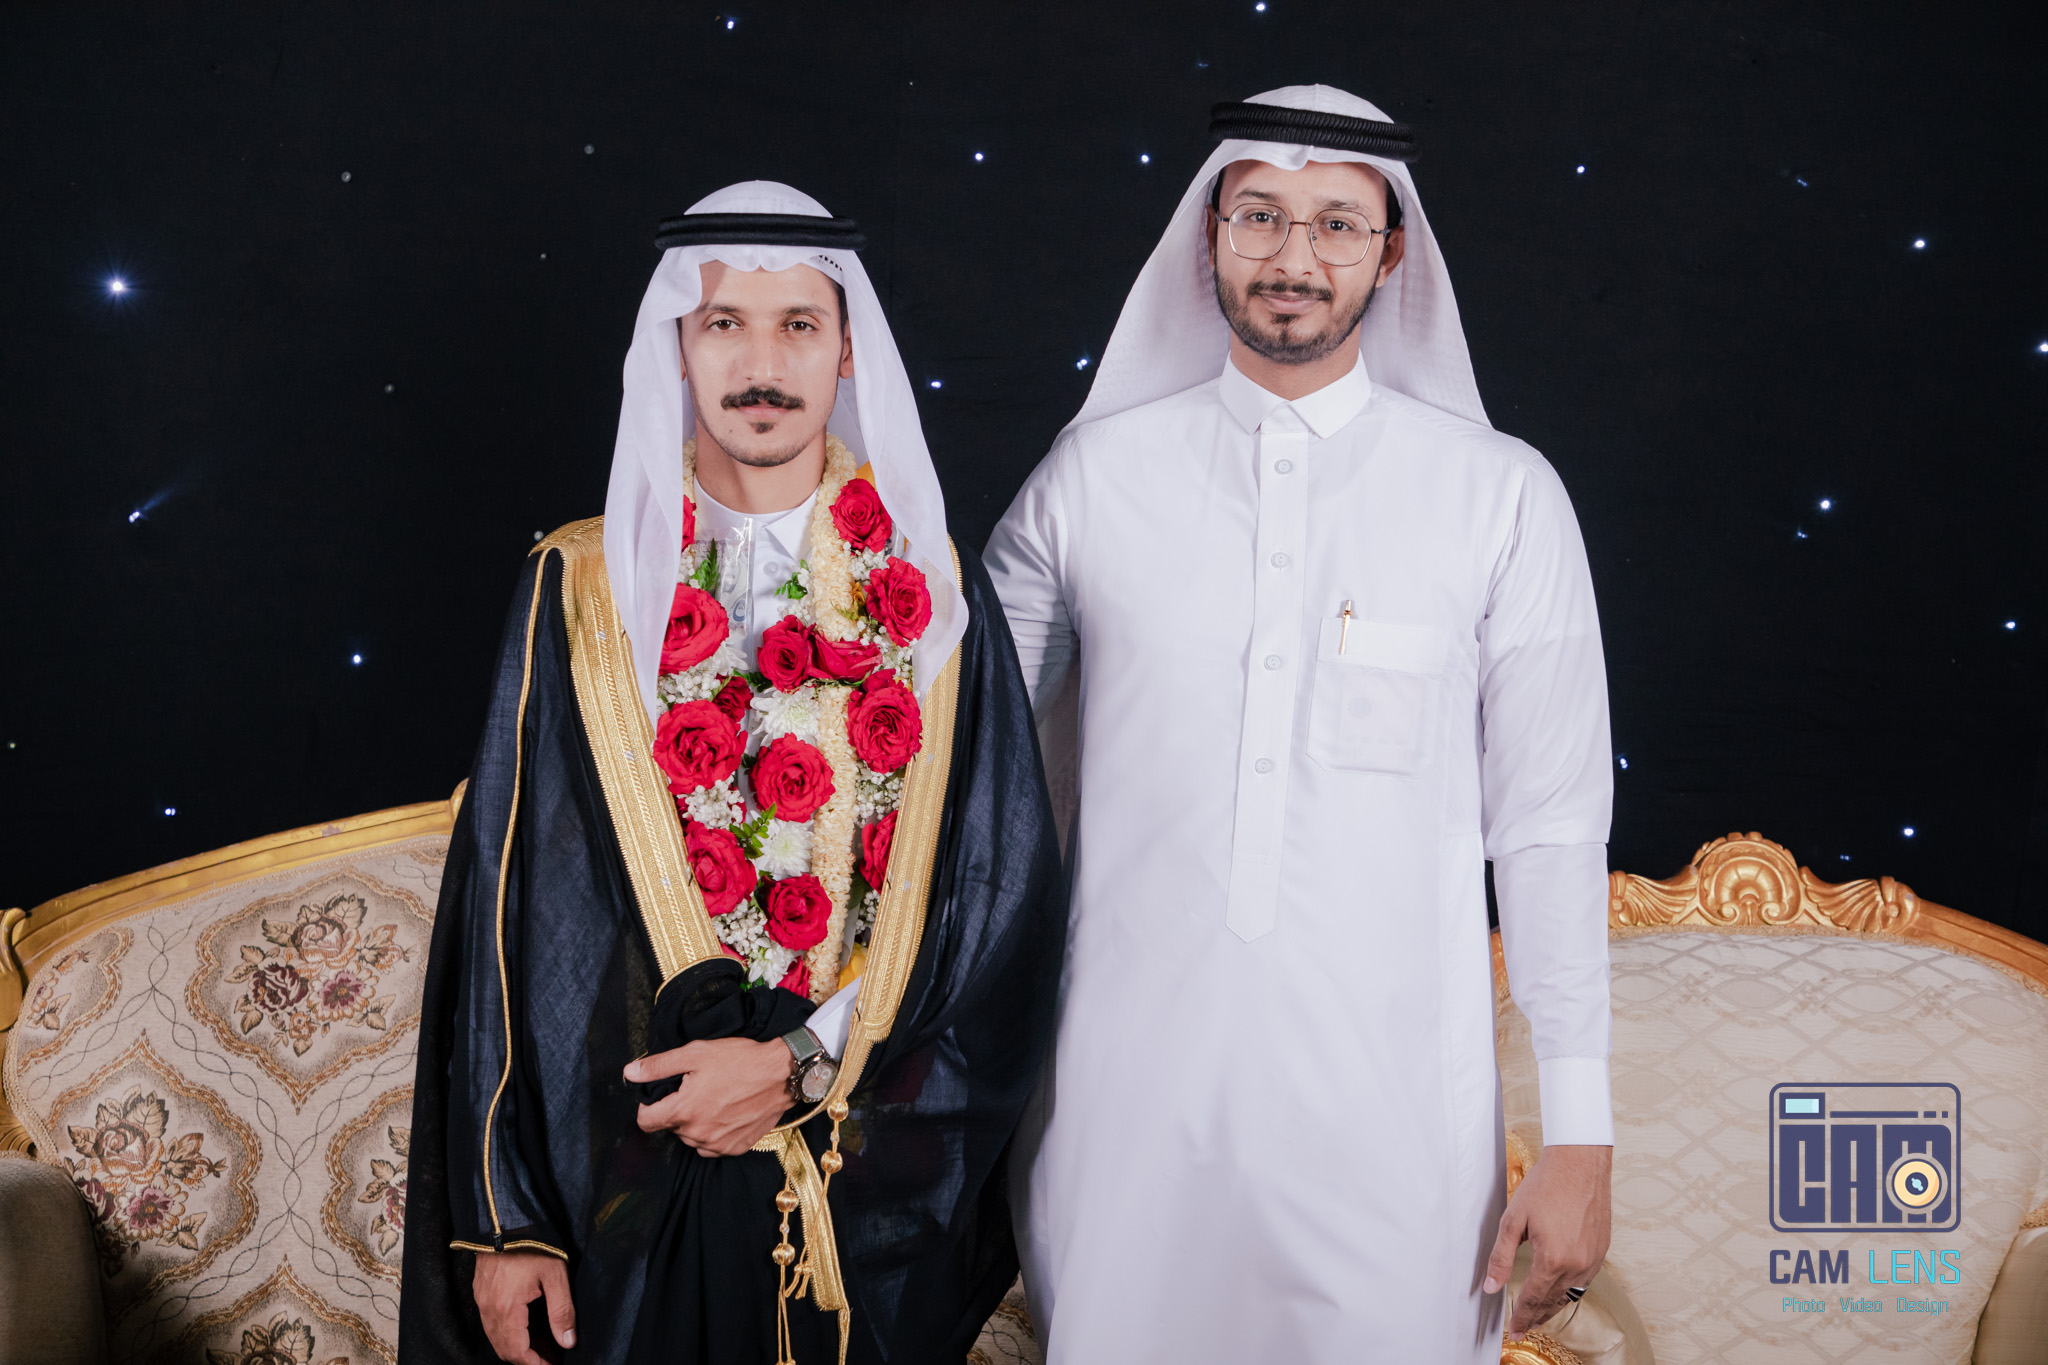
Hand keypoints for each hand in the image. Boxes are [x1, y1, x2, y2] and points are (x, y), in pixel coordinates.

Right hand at [471, 1249, 574, 1363]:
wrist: (505, 1218)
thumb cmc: (533, 1243)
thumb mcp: (555, 1275)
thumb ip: (562, 1311)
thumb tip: (568, 1342)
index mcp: (506, 1309)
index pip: (517, 1352)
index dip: (536, 1364)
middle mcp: (488, 1309)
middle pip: (504, 1349)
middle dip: (527, 1358)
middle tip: (550, 1356)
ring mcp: (482, 1300)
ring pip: (496, 1337)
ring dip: (517, 1346)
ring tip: (542, 1344)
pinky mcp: (481, 1291)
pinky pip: (490, 1323)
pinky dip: (507, 1332)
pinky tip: (525, 1326)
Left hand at [624, 1037, 792, 1155]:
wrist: (781, 1074)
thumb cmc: (740, 1060)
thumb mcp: (695, 1053)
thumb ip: (659, 1066)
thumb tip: (629, 1073)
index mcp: (683, 1110)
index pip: (646, 1122)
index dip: (649, 1107)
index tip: (661, 1095)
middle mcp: (697, 1133)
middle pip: (671, 1128)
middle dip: (677, 1110)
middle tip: (696, 1089)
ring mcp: (717, 1144)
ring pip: (691, 1138)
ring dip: (695, 1123)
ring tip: (714, 1100)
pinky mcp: (735, 1148)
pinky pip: (712, 1146)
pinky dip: (714, 1133)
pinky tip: (726, 1113)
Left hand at [1483, 1144, 1611, 1339]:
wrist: (1580, 1161)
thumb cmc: (1546, 1184)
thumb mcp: (1513, 1220)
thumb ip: (1500, 1258)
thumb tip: (1491, 1287)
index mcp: (1553, 1259)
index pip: (1533, 1299)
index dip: (1522, 1317)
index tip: (1513, 1331)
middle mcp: (1578, 1264)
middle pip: (1553, 1301)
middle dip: (1536, 1317)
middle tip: (1523, 1328)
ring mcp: (1593, 1259)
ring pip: (1570, 1294)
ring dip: (1553, 1307)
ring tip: (1538, 1315)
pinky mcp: (1602, 1250)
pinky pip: (1584, 1280)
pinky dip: (1569, 1290)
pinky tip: (1559, 1290)